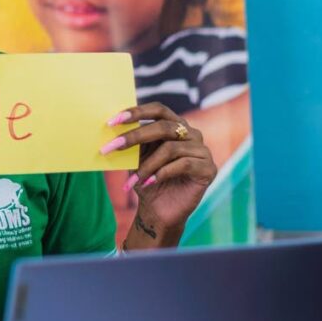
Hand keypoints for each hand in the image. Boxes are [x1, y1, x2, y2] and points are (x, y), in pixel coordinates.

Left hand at [102, 102, 216, 246]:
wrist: (159, 211)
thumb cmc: (146, 180)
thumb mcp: (136, 158)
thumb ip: (133, 141)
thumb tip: (113, 126)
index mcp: (175, 125)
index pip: (158, 110)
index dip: (136, 112)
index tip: (112, 121)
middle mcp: (191, 134)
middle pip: (163, 127)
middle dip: (135, 136)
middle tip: (113, 146)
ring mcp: (202, 150)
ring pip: (170, 148)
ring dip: (147, 165)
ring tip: (133, 179)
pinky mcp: (209, 168)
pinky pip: (184, 164)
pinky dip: (162, 173)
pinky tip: (150, 182)